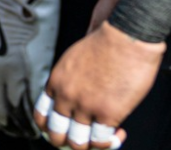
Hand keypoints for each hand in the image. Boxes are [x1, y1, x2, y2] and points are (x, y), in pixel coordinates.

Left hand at [33, 23, 164, 149]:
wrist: (129, 32)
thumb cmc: (110, 38)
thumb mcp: (77, 56)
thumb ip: (73, 77)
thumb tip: (80, 92)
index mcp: (57, 81)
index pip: (41, 116)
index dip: (52, 127)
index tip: (64, 129)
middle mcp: (66, 96)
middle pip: (55, 134)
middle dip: (68, 141)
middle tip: (84, 138)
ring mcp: (85, 106)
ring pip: (77, 143)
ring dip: (90, 144)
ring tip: (103, 138)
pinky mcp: (107, 113)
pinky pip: (101, 141)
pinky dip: (110, 142)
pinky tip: (119, 133)